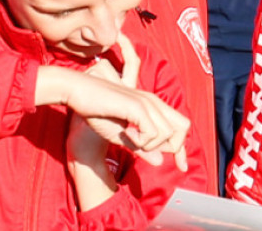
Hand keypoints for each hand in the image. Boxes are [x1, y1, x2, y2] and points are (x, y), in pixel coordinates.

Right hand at [46, 35, 188, 170]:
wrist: (78, 93)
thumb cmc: (97, 112)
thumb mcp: (123, 136)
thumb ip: (141, 147)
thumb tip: (160, 162)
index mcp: (153, 106)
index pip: (181, 126)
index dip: (183, 150)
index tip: (182, 167)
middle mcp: (154, 102)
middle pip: (183, 127)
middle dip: (175, 148)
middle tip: (151, 153)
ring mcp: (147, 102)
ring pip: (167, 133)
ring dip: (149, 144)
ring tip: (130, 138)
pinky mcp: (137, 106)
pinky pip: (152, 132)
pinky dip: (141, 141)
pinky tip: (126, 134)